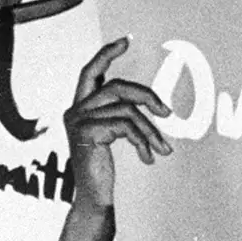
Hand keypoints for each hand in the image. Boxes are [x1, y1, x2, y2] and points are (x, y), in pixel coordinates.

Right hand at [64, 39, 172, 212]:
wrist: (94, 201)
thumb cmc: (106, 172)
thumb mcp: (115, 138)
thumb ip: (124, 118)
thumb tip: (157, 107)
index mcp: (81, 107)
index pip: (92, 71)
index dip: (108, 53)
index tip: (127, 40)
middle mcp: (75, 110)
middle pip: (116, 86)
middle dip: (146, 96)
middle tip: (167, 113)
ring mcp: (78, 121)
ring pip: (126, 109)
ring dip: (150, 129)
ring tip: (163, 149)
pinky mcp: (86, 133)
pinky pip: (124, 126)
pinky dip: (143, 141)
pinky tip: (148, 158)